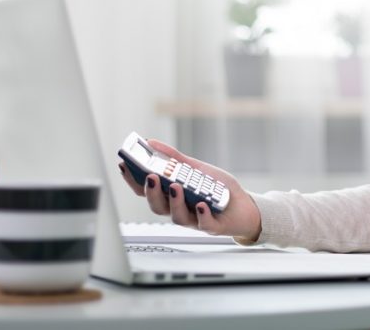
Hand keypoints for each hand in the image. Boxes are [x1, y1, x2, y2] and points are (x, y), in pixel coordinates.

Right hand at [119, 139, 261, 241]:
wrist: (244, 205)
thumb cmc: (218, 189)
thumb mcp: (195, 169)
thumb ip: (174, 158)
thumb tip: (152, 142)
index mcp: (172, 196)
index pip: (146, 190)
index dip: (133, 180)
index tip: (124, 165)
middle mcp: (179, 209)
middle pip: (157, 206)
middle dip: (151, 192)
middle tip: (151, 177)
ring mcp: (194, 219)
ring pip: (177, 217)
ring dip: (174, 202)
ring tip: (177, 187)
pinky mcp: (211, 226)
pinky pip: (203, 223)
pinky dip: (201, 214)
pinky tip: (201, 205)